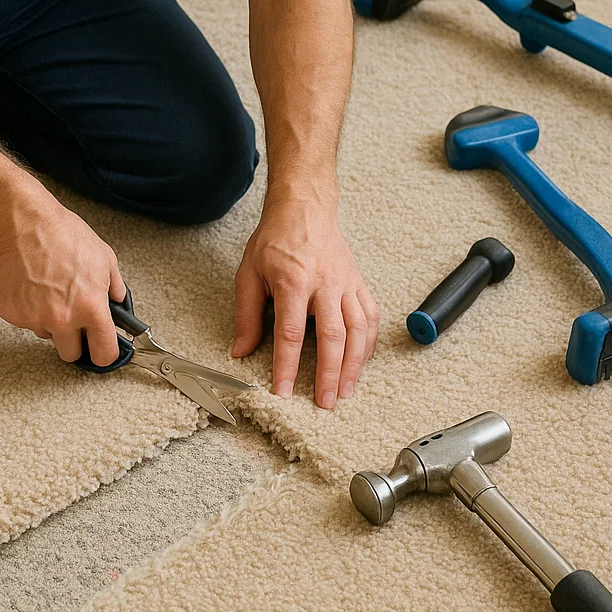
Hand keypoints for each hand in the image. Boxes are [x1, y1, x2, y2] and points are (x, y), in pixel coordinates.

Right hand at [0, 177, 125, 365]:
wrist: (21, 223)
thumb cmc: (61, 234)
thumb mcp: (104, 256)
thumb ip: (115, 286)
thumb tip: (118, 302)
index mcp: (91, 308)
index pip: (104, 354)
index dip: (105, 353)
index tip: (102, 349)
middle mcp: (63, 319)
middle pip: (71, 354)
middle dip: (74, 341)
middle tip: (73, 319)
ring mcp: (34, 319)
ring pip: (46, 334)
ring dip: (50, 321)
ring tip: (49, 290)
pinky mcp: (11, 314)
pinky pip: (25, 321)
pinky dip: (28, 308)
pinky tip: (31, 285)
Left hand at [231, 192, 379, 407]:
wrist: (304, 209)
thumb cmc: (275, 240)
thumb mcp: (248, 273)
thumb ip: (246, 314)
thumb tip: (240, 350)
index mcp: (293, 281)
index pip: (290, 333)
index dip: (287, 366)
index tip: (284, 391)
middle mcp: (325, 283)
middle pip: (333, 337)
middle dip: (330, 374)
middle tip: (325, 402)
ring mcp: (346, 283)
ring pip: (358, 330)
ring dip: (354, 365)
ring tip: (346, 391)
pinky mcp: (359, 282)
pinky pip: (371, 317)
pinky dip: (369, 343)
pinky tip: (361, 362)